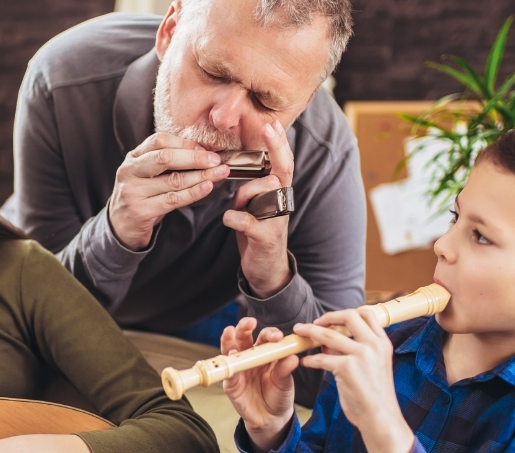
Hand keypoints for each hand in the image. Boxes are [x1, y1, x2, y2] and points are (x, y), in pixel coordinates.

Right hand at [109, 133, 229, 249]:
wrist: (121, 225)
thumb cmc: (142, 196)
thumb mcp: (147, 174)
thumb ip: (168, 162)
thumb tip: (204, 153)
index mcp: (133, 157)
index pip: (159, 141)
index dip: (185, 144)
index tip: (206, 150)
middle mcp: (130, 171)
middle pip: (165, 158)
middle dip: (194, 158)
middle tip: (216, 160)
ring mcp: (133, 191)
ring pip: (173, 180)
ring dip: (200, 176)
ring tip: (219, 173)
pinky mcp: (141, 210)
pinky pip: (173, 199)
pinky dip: (193, 193)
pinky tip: (207, 187)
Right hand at [220, 317, 297, 452]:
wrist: (271, 418)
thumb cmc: (279, 395)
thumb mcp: (285, 382)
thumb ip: (285, 370)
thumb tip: (292, 357)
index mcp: (265, 353)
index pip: (265, 338)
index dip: (270, 334)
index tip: (277, 336)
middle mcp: (250, 357)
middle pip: (244, 338)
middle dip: (244, 327)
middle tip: (249, 322)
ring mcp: (239, 369)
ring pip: (230, 350)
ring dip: (229, 340)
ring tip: (230, 332)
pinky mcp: (231, 383)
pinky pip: (227, 372)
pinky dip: (228, 364)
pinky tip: (229, 356)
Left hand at [224, 120, 294, 297]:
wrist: (265, 268)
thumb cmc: (257, 230)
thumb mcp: (256, 204)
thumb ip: (253, 185)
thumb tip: (234, 164)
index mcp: (279, 192)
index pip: (283, 162)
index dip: (279, 142)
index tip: (273, 122)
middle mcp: (283, 202)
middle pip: (279, 170)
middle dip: (274, 148)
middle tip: (268, 127)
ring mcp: (278, 219)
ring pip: (257, 192)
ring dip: (241, 198)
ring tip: (238, 210)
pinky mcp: (267, 236)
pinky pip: (244, 218)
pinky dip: (232, 218)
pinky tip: (231, 221)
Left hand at [295, 309, 413, 452]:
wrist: (380, 418)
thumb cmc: (374, 395)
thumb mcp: (372, 366)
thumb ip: (355, 350)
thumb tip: (327, 341)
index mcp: (383, 343)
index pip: (366, 314)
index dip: (346, 313)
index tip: (332, 319)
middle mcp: (374, 345)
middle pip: (349, 316)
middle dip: (327, 316)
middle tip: (314, 323)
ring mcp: (361, 355)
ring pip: (328, 334)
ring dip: (310, 332)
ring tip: (299, 333)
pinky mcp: (347, 368)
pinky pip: (321, 358)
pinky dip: (310, 360)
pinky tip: (305, 362)